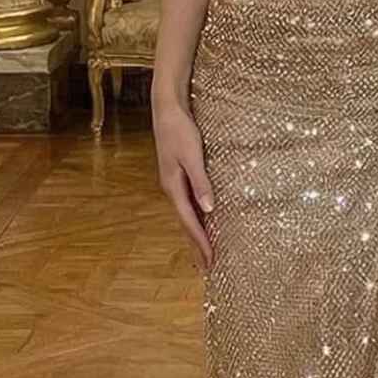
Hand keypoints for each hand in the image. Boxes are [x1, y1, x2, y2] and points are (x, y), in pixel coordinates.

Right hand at [154, 97, 215, 270]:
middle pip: (186, 224)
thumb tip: (208, 210)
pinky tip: (202, 222)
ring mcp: (174, 183)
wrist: (166, 109)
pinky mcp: (178, 176)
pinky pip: (188, 204)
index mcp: (173, 187)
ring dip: (195, 235)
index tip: (211, 261)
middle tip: (208, 268)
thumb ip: (201, 182)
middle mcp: (172, 189)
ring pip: (186, 216)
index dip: (200, 242)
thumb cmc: (180, 130)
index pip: (189, 222)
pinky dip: (195, 219)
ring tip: (204, 253)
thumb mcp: (192, 155)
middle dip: (196, 246)